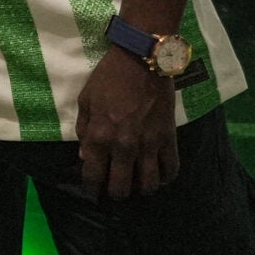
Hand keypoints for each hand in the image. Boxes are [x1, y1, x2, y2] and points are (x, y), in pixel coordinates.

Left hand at [75, 49, 178, 198]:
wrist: (142, 61)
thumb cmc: (108, 78)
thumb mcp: (85, 100)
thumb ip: (83, 129)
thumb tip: (85, 156)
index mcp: (99, 136)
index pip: (93, 174)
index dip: (91, 187)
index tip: (92, 190)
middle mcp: (124, 146)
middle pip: (121, 187)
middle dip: (115, 193)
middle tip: (115, 190)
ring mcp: (149, 145)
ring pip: (148, 185)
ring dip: (141, 189)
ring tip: (137, 185)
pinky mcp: (169, 139)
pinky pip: (171, 170)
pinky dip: (165, 178)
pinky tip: (159, 176)